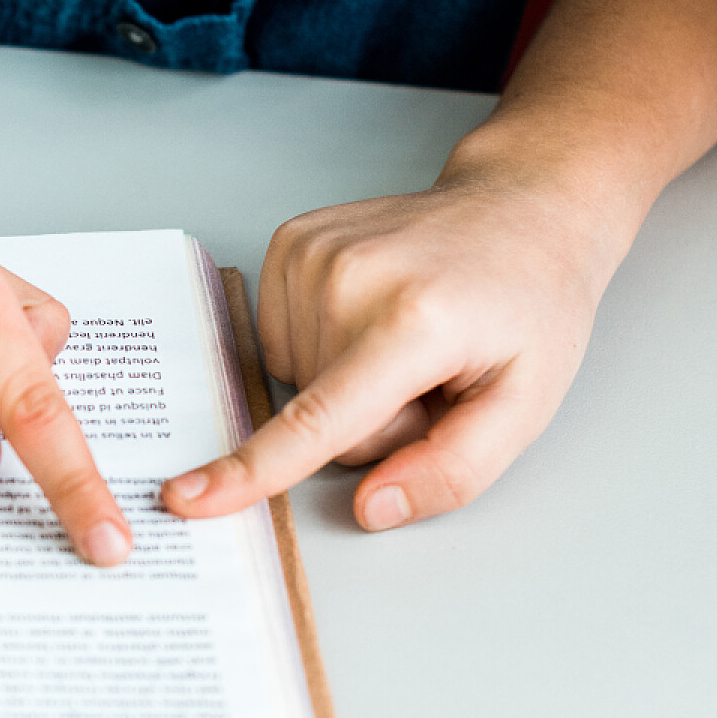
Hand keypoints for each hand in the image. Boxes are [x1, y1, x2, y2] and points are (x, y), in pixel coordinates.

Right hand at [161, 144, 617, 530]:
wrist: (520, 209)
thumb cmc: (530, 306)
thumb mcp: (526, 406)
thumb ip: (452, 471)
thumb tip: (370, 509)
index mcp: (415, 322)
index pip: (320, 418)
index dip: (252, 469)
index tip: (187, 498)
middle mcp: (350, 276)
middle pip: (322, 417)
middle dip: (376, 423)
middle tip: (433, 379)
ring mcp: (313, 249)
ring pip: (297, 381)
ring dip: (347, 383)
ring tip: (408, 343)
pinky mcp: (290, 240)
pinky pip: (280, 341)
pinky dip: (323, 347)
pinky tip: (370, 317)